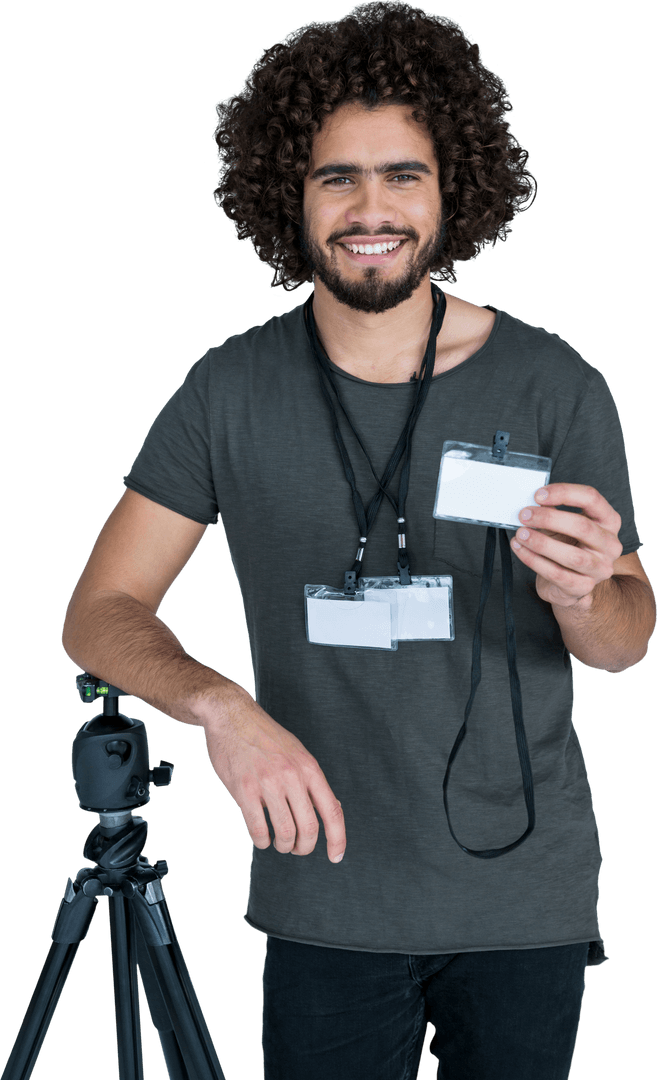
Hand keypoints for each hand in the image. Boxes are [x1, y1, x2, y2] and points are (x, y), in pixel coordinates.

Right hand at [201, 684, 345, 862]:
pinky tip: (262, 838)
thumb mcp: (297, 752)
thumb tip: (330, 809)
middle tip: (298, 849)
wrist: (232, 716)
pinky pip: (258, 829)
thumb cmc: (265, 736)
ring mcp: (268, 783)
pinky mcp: (244, 789)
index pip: (332, 810)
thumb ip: (311, 780)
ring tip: (279, 843)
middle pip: (309, 828)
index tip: (335, 857)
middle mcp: (292, 776)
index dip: (338, 839)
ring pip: (285, 833)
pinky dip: (262, 841)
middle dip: (305, 848)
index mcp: (309, 767)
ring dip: (283, 846)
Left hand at [511, 483, 622, 608]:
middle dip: (549, 519)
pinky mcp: (583, 587)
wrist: (569, 583)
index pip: (592, 498)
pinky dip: (534, 561)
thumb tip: (532, 504)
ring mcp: (600, 568)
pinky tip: (520, 550)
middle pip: (582, 526)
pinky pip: (557, 574)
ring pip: (572, 555)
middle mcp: (610, 544)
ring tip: (521, 534)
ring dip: (541, 542)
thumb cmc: (566, 547)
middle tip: (524, 515)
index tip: (538, 495)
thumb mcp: (561, 525)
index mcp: (608, 521)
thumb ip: (552, 511)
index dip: (564, 493)